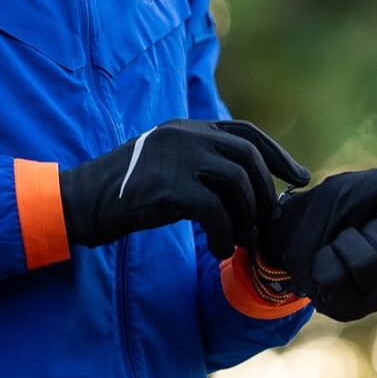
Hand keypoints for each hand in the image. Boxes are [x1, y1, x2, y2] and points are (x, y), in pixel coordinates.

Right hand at [59, 119, 309, 258]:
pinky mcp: (168, 188)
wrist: (76, 202)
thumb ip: (196, 163)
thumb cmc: (119, 193)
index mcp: (184, 127)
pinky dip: (225, 235)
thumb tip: (244, 186)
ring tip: (239, 242)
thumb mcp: (160, 164)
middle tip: (267, 223)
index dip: (278, 155)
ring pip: (238, 184)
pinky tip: (218, 250)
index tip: (299, 178)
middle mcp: (183, 135)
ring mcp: (175, 158)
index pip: (246, 132)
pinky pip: (216, 212)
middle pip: (249, 157)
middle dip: (267, 193)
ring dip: (247, 219)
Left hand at [258, 168, 376, 320]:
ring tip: (343, 242)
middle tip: (361, 228)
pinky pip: (336, 279)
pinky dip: (324, 258)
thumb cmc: (350, 202)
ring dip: (346, 241)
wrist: (302, 216)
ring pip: (366, 266)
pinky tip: (327, 259)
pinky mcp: (348, 309)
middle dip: (370, 228)